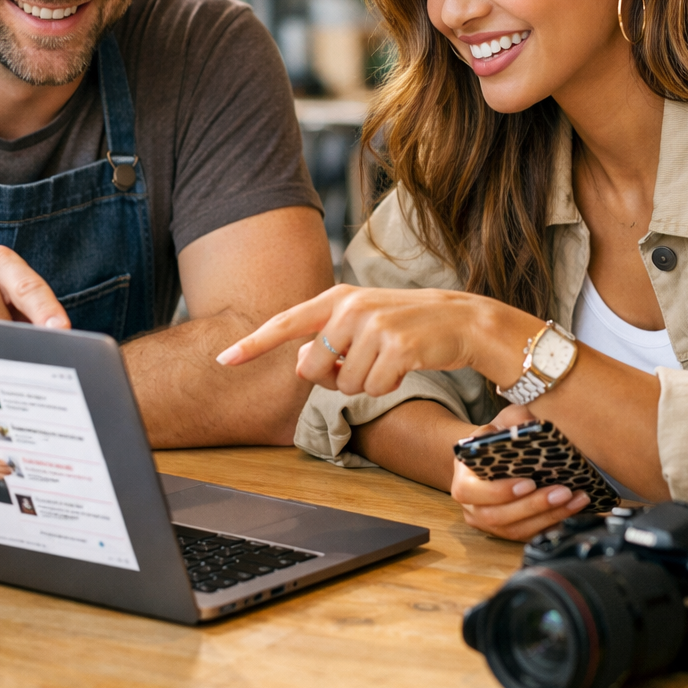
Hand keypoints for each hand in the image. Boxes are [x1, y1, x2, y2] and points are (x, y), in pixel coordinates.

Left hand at [216, 284, 540, 394]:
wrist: (463, 320)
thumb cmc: (408, 326)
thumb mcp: (364, 322)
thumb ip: (328, 338)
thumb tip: (300, 368)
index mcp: (337, 298)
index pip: (286, 323)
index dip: (253, 344)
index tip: (223, 360)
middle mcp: (350, 307)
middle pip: (312, 370)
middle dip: (333, 380)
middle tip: (364, 364)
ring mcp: (374, 325)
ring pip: (345, 385)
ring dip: (367, 383)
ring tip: (391, 359)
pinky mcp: (397, 346)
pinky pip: (373, 389)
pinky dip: (388, 386)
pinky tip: (406, 365)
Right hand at [452, 405, 590, 539]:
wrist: (490, 459)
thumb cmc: (496, 441)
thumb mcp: (501, 423)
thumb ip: (514, 421)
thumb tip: (534, 425)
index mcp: (463, 480)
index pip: (472, 492)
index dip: (500, 491)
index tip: (529, 482)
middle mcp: (472, 507)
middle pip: (498, 516)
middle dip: (533, 506)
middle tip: (564, 492)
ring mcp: (488, 524)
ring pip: (516, 530)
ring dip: (549, 517)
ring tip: (576, 500)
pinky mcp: (507, 531)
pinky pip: (529, 535)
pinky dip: (552, 524)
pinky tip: (574, 510)